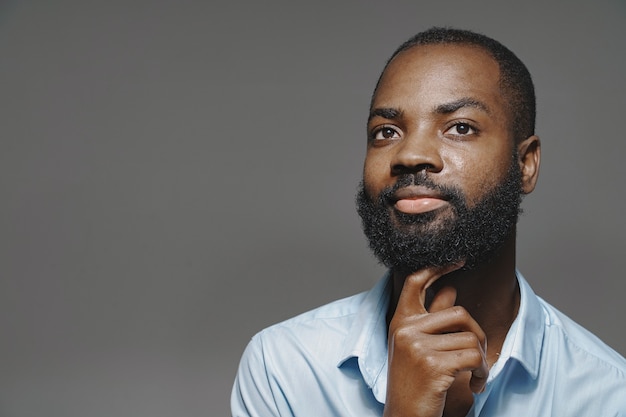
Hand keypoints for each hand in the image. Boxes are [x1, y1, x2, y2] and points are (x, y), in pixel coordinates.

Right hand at [383, 265, 488, 416]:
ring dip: (481, 360)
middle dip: (478, 334)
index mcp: (400, 322)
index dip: (438, 266)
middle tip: (478, 356)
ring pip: (470, 338)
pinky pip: (473, 356)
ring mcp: (417, 346)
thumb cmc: (414, 384)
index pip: (416, 281)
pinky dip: (482, 372)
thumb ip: (433, 319)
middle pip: (458, 312)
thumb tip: (451, 289)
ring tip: (476, 376)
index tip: (457, 260)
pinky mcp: (432, 364)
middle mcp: (405, 329)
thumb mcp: (418, 347)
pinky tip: (477, 385)